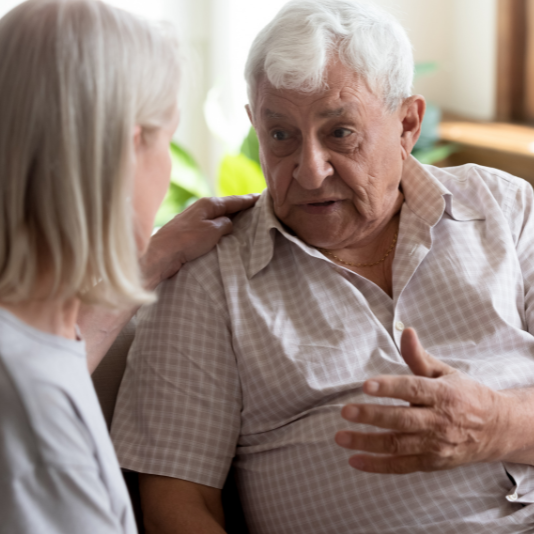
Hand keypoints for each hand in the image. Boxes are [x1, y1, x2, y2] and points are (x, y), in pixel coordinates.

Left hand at [141, 194, 258, 289]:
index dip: (248, 199)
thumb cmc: (187, 240)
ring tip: (245, 221)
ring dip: (230, 219)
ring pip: (217, 217)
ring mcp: (194, 220)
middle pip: (225, 207)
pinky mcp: (189, 233)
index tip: (261, 197)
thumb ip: (225, 224)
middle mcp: (200, 209)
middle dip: (240, 208)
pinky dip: (220, 228)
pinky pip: (210, 227)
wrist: (162, 253)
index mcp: (208, 204)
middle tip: (257, 208)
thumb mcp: (212, 230)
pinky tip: (225, 234)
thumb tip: (228, 223)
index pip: (233, 200)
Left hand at [335, 328, 513, 473]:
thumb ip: (419, 356)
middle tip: (345, 411)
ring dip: (367, 442)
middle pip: (402, 420)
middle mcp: (439, 421)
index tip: (366, 385)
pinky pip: (401, 466)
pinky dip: (377, 465)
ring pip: (397, 445)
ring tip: (341, 437)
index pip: (412, 389)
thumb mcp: (444, 372)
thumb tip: (405, 331)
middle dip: (372, 416)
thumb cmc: (464, 395)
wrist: (496, 429)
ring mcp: (435, 445)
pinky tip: (354, 460)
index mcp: (442, 394)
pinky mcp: (432, 463)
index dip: (389, 387)